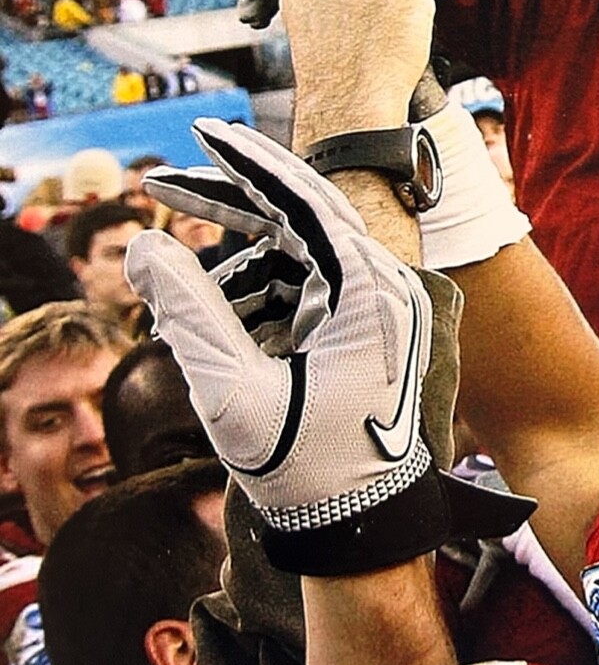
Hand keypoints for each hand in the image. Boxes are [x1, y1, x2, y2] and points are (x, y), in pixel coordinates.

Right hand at [125, 119, 443, 574]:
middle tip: (166, 178)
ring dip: (238, 251)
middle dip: (232, 198)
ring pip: (302, 253)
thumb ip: (190, 315)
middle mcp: (387, 289)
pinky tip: (211, 299)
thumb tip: (145, 248)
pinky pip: (308, 286)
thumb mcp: (235, 394)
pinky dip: (259, 287)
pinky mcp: (367, 331)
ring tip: (174, 256)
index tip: (202, 133)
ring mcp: (382, 309)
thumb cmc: (308, 469)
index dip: (249, 164)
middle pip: (303, 217)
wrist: (364, 531)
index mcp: (372, 292)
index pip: (308, 202)